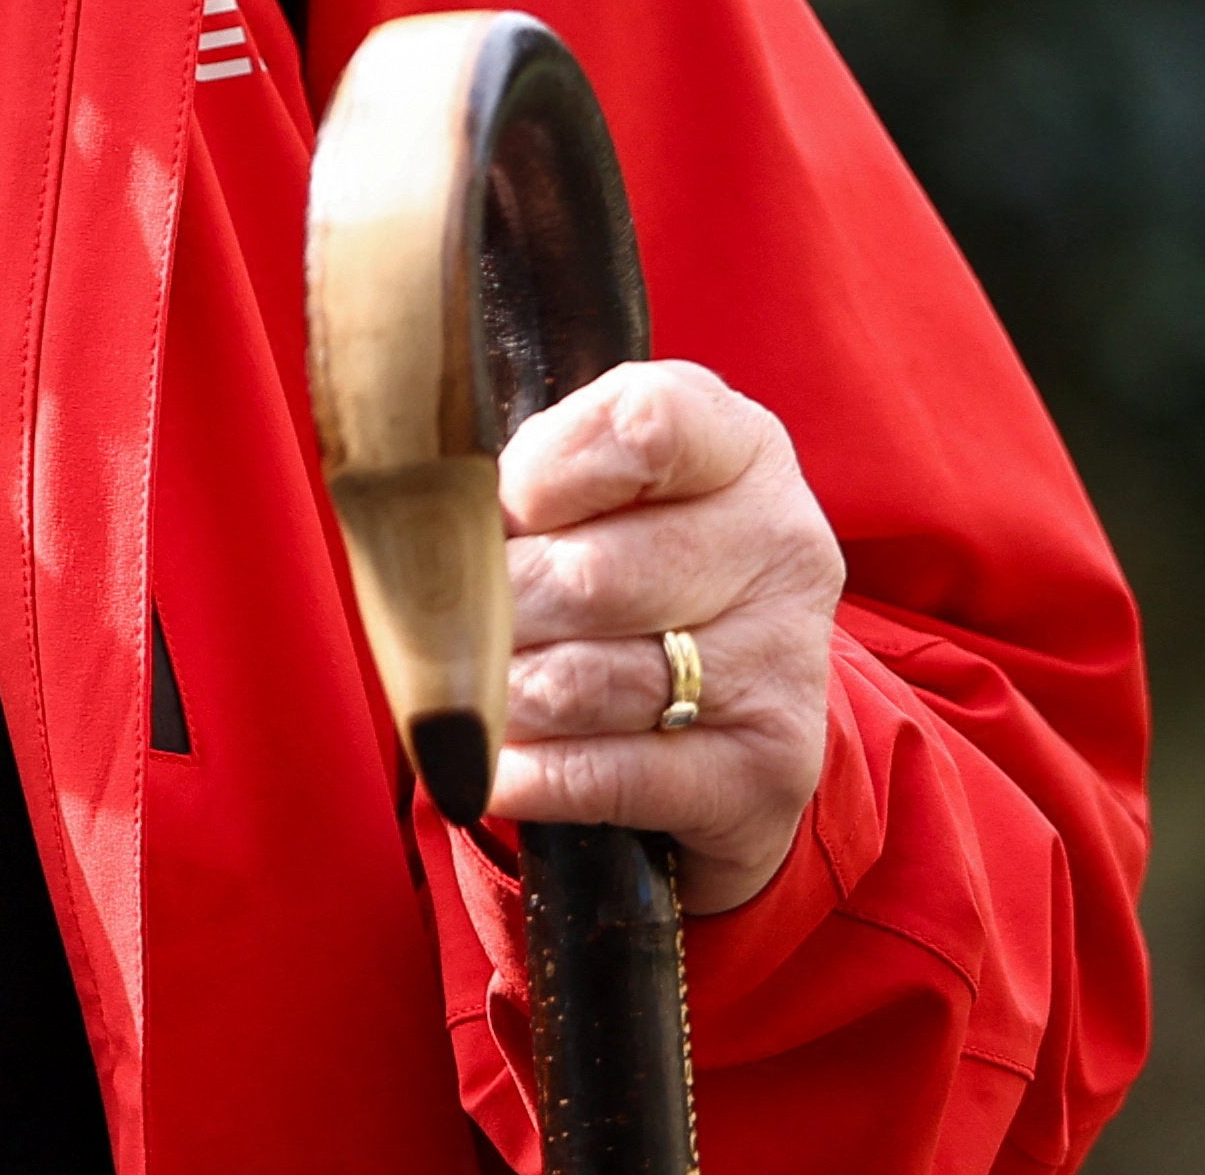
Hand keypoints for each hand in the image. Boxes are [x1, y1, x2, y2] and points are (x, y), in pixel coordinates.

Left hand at [488, 359, 840, 910]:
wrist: (731, 701)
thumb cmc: (624, 558)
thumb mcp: (592, 485)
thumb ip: (524, 482)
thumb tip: (422, 523)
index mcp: (736, 446)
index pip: (643, 427)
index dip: (541, 472)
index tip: (493, 509)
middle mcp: (782, 543)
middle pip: (589, 577)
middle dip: (487, 611)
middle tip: (436, 627)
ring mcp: (782, 660)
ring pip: (584, 683)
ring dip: (497, 698)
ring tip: (459, 696)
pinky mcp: (768, 768)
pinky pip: (609, 776)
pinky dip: (526, 775)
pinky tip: (488, 767)